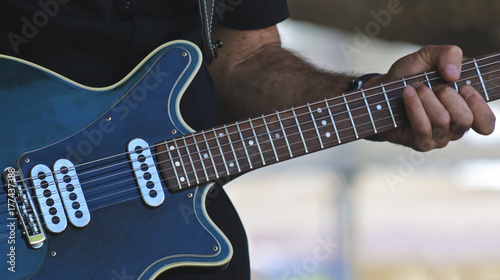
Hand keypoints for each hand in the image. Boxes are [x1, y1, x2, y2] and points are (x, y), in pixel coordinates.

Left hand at [367, 45, 495, 150]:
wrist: (381, 89)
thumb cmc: (409, 75)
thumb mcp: (429, 55)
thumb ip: (449, 54)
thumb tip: (454, 75)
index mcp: (466, 110)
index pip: (486, 123)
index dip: (479, 106)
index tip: (465, 88)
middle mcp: (455, 128)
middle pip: (464, 119)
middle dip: (447, 96)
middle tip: (433, 86)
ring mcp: (438, 138)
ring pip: (442, 122)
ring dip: (426, 99)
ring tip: (415, 88)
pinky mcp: (420, 143)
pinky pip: (423, 129)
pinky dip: (415, 107)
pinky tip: (407, 94)